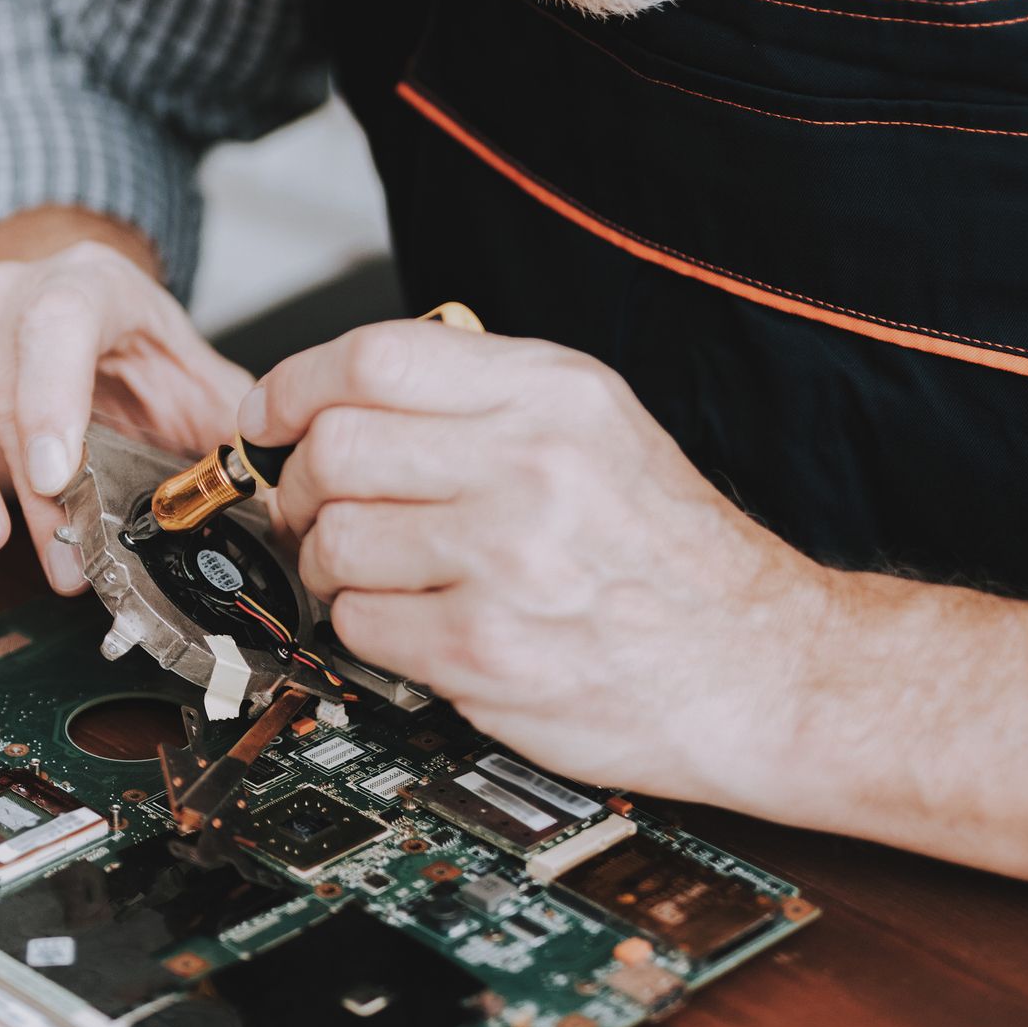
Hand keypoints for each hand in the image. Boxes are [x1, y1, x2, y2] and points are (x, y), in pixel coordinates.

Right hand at [0, 236, 251, 591]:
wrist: (81, 314)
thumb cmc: (140, 360)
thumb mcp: (199, 384)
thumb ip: (232, 433)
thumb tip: (270, 494)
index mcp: (88, 285)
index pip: (59, 322)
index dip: (52, 397)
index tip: (58, 475)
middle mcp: (5, 295)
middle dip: (20, 470)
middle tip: (55, 551)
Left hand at [250, 321, 829, 804]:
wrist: (761, 668)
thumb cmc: (671, 553)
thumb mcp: (598, 426)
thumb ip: (482, 394)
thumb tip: (337, 394)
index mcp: (552, 394)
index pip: (373, 358)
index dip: (292, 387)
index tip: (267, 417)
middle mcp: (530, 466)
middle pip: (333, 448)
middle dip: (298, 483)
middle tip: (313, 507)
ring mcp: (507, 562)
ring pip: (334, 540)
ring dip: (329, 564)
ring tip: (373, 574)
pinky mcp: (486, 653)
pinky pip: (361, 625)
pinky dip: (367, 628)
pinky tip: (414, 625)